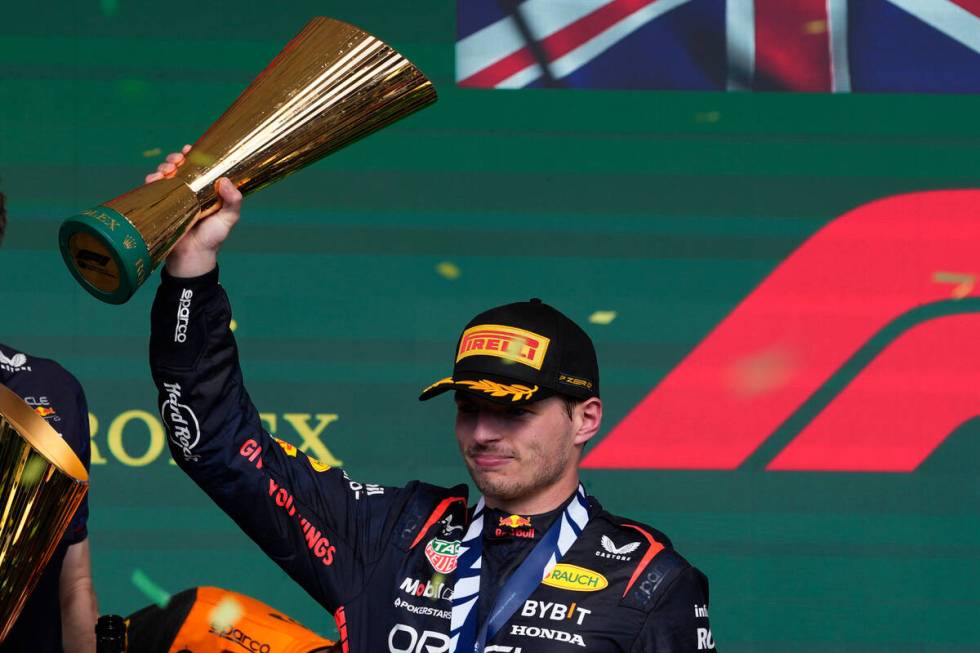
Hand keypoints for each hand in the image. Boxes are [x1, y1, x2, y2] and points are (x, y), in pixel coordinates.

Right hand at [146, 146, 242, 277]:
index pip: (198, 167)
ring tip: (166, 170)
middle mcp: (188, 191)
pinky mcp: (160, 206)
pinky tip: (154, 180)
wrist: (193, 258)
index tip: (189, 149)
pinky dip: (151, 180)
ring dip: (163, 167)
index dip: (193, 155)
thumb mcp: (229, 218)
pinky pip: (152, 189)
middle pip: (178, 167)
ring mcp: (173, 198)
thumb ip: (233, 201)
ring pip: (164, 175)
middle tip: (176, 160)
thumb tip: (226, 181)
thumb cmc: (213, 238)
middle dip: (174, 159)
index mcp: (205, 190)